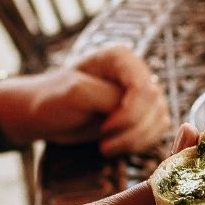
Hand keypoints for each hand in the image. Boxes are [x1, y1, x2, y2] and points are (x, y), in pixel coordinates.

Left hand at [0, 44, 170, 154]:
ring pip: (160, 119)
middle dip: (131, 131)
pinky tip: (116, 146)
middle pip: (154, 105)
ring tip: (106, 147)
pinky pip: (158, 131)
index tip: (104, 129)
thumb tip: (135, 108)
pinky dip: (140, 144)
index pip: (143, 87)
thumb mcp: (75, 94)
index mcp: (121, 57)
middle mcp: (136, 71)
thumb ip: (108, 98)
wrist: (45, 114)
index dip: (129, 114)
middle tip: (103, 144)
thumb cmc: (53, 99)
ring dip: (135, 141)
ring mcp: (143, 93)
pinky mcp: (144, 113)